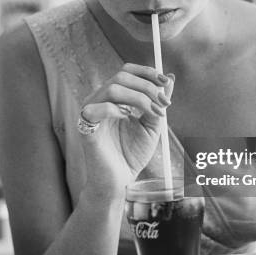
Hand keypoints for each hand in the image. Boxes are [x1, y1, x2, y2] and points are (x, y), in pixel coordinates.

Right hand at [79, 64, 173, 195]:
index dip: (146, 72)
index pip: (126, 72)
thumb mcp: (152, 125)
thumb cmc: (132, 155)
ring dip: (139, 98)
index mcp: (113, 98)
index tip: (166, 82)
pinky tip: (127, 119)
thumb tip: (170, 79)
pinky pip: (95, 109)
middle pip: (121, 76)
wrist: (119, 182)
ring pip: (112, 88)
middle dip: (148, 87)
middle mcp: (100, 100)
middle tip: (165, 103)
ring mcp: (90, 113)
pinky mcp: (85, 129)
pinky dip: (115, 109)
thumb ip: (158, 102)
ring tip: (154, 114)